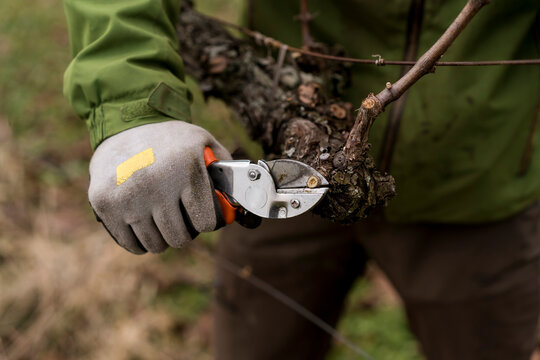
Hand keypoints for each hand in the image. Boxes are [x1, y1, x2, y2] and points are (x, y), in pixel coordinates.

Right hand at [88, 121, 230, 253]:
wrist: (124, 123)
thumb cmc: (171, 138)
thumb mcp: (204, 142)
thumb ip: (225, 170)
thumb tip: (244, 198)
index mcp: (187, 171)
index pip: (206, 223)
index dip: (207, 221)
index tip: (202, 215)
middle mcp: (157, 186)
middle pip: (179, 238)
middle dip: (184, 231)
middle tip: (179, 216)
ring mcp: (128, 197)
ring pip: (155, 245)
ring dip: (162, 236)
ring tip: (161, 218)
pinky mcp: (104, 204)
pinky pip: (130, 244)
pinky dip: (139, 240)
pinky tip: (143, 224)